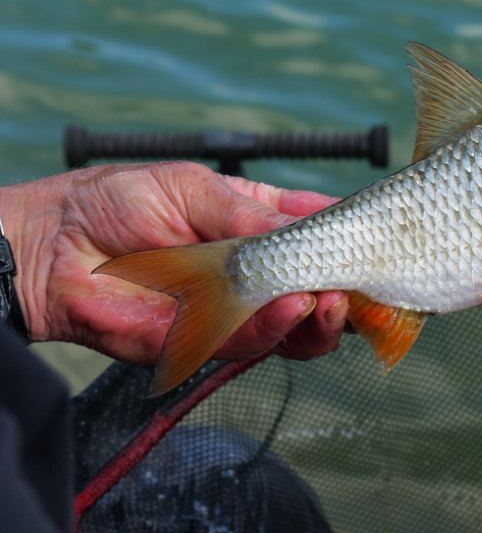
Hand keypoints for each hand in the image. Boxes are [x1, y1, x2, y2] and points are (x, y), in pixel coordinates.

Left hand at [0, 162, 346, 364]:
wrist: (53, 247)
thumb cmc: (117, 201)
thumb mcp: (196, 188)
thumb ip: (254, 216)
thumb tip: (311, 233)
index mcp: (260, 225)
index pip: (320, 236)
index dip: (351, 240)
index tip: (377, 239)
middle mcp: (259, 273)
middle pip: (323, 290)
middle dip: (349, 289)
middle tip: (357, 282)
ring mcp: (240, 311)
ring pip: (304, 327)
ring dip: (326, 316)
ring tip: (331, 298)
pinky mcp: (212, 343)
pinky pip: (259, 343)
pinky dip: (282, 327)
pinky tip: (294, 306)